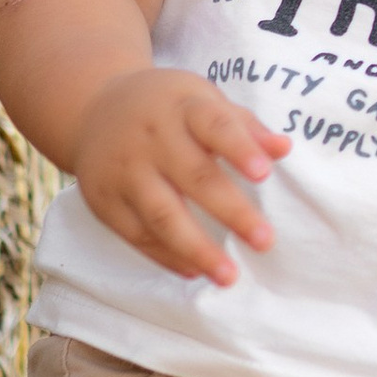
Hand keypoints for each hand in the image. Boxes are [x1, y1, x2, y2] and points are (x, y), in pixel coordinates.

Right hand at [71, 69, 289, 285]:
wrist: (93, 109)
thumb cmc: (167, 108)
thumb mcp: (202, 99)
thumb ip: (244, 126)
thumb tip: (283, 149)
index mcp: (183, 107)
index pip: (214, 125)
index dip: (239, 149)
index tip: (264, 174)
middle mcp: (151, 138)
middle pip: (193, 177)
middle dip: (231, 211)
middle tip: (265, 240)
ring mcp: (124, 170)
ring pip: (162, 214)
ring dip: (197, 248)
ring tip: (228, 276)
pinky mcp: (104, 200)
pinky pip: (137, 234)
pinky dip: (166, 256)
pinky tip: (194, 271)